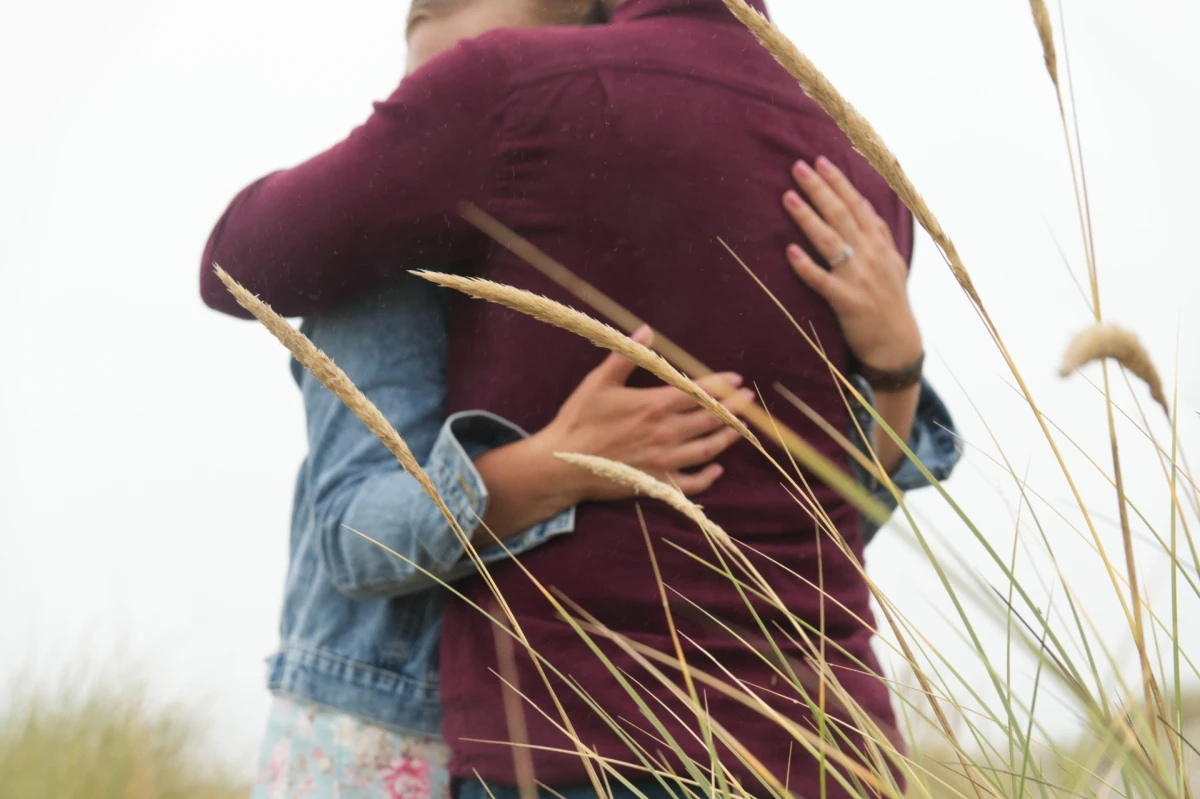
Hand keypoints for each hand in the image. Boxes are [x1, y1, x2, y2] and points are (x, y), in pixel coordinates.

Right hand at [536, 326, 753, 498]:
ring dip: (728, 438)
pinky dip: (709, 477)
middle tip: (750, 401)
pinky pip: (692, 483)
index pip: (699, 391)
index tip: (738, 379)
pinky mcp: (658, 483)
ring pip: (708, 449)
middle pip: (710, 418)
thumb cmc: (578, 420)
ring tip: (742, 430)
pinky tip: (718, 469)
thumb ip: (627, 355)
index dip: (721, 384)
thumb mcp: (599, 382)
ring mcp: (665, 460)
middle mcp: (667, 432)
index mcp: (655, 405)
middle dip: (734, 408)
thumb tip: (647, 330)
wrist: (562, 464)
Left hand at [782, 157, 922, 372]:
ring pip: (830, 241)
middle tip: (797, 167)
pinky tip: (790, 251)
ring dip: (808, 217)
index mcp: (879, 245)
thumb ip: (878, 234)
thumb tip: (863, 204)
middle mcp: (870, 256)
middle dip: (819, 189)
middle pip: (841, 215)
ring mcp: (859, 278)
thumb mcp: (892, 263)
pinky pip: (823, 281)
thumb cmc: (889, 302)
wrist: (897, 345)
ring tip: (788, 197)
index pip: (856, 205)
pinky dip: (806, 266)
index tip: (820, 160)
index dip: (838, 182)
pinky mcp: (847, 302)